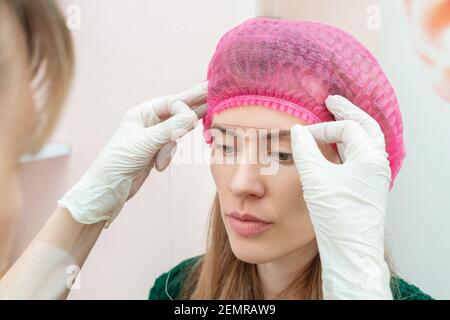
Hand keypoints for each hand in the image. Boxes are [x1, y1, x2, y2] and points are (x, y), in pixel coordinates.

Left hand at [58, 82, 206, 226]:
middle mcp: (149, 122)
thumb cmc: (119, 160)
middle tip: (213, 90)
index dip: (185, 107)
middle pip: (177, 111)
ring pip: (177, 134)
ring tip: (159, 158)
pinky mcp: (157, 152)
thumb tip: (192, 116)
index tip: (194, 117)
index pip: (171, 102)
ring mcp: (154, 137)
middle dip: (194, 106)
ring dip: (170, 148)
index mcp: (142, 112)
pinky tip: (157, 166)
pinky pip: (172, 148)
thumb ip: (171, 128)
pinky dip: (167, 157)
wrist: (109, 189)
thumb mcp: (146, 142)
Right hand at [291, 95, 391, 299]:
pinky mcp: (368, 189)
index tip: (301, 135)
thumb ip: (305, 151)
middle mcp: (377, 165)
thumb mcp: (315, 179)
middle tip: (332, 100)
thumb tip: (297, 131)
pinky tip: (336, 150)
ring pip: (366, 143)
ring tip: (335, 120)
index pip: (347, 129)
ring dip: (350, 129)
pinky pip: (361, 158)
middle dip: (348, 112)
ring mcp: (375, 177)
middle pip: (367, 127)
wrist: (350, 252)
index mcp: (370, 158)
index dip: (322, 127)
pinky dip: (348, 148)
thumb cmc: (336, 216)